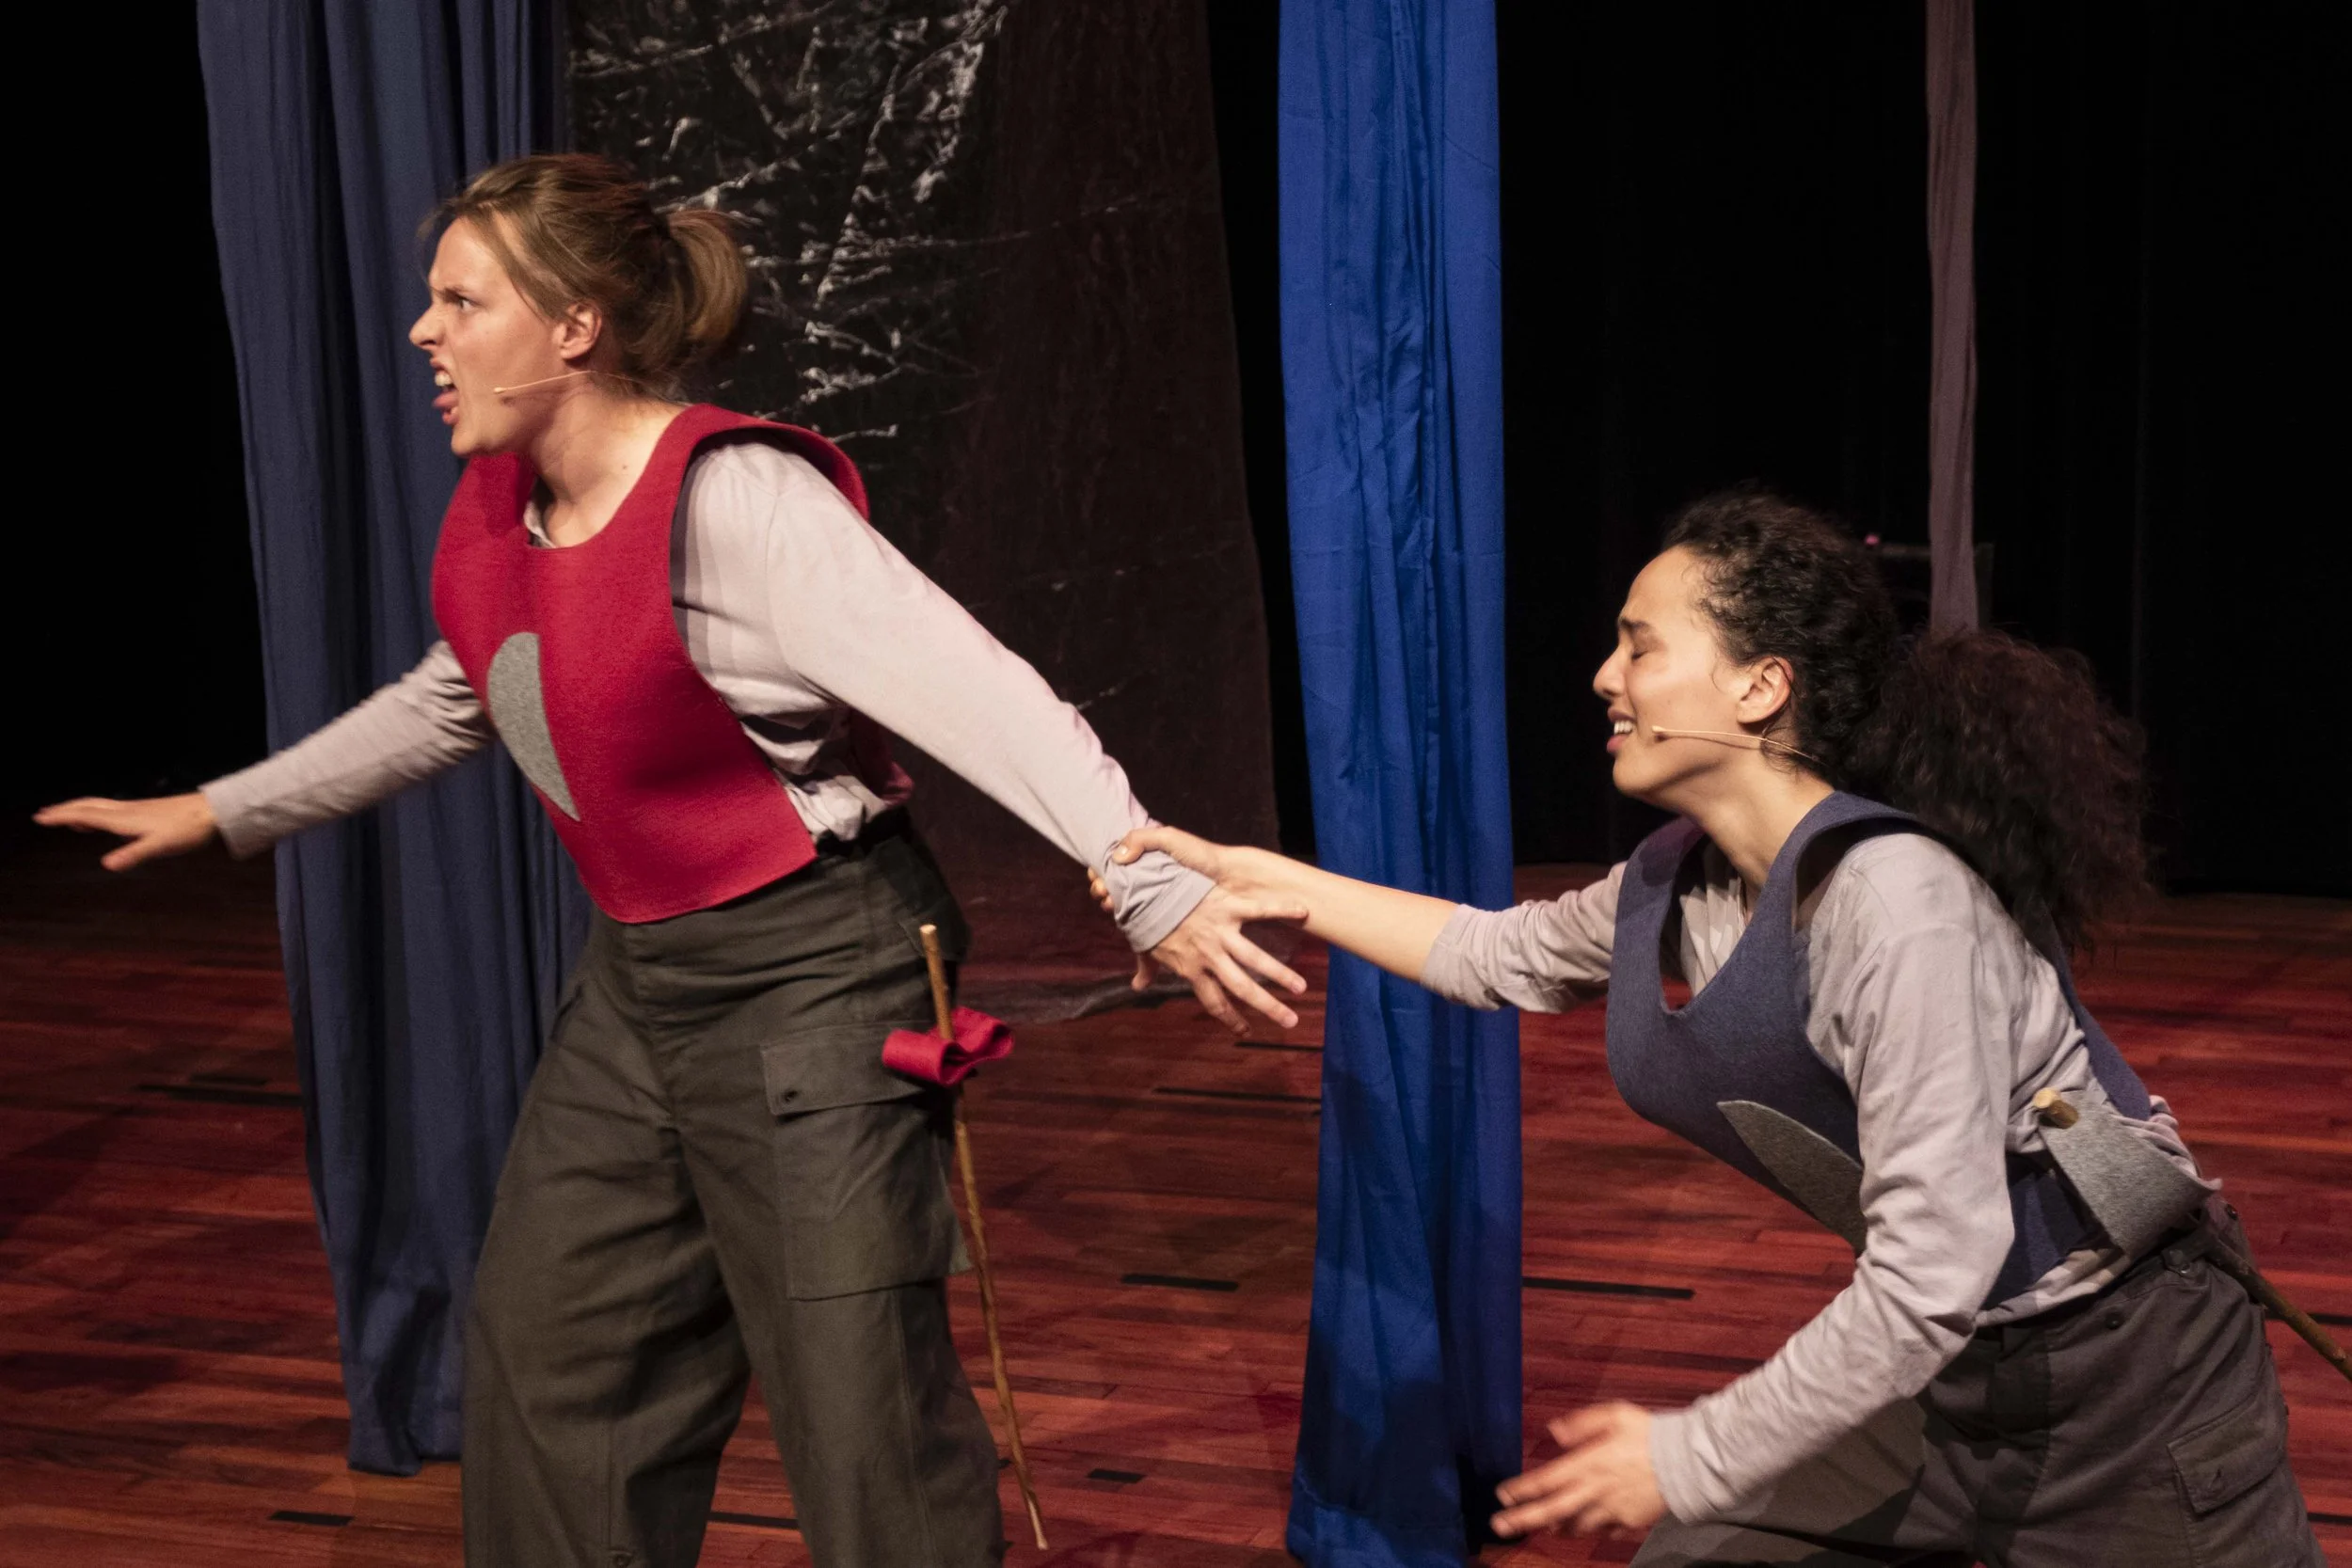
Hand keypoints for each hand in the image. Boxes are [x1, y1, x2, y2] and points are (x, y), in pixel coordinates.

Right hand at [35, 793, 219, 870]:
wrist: (213, 811)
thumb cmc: (188, 829)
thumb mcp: (160, 846)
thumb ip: (134, 854)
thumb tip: (107, 864)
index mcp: (124, 819)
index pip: (85, 815)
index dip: (62, 816)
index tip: (40, 818)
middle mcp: (127, 811)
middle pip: (88, 806)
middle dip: (65, 810)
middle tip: (44, 814)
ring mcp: (137, 809)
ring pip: (101, 806)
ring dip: (80, 810)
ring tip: (67, 817)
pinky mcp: (148, 811)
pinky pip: (114, 810)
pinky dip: (100, 813)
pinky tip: (107, 822)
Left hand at [1093, 826, 1307, 1033]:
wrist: (1142, 890)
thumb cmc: (1143, 919)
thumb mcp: (1144, 949)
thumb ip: (1146, 969)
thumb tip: (1138, 985)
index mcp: (1191, 969)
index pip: (1214, 1002)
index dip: (1231, 1020)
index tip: (1246, 1032)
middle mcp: (1209, 956)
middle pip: (1242, 988)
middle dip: (1267, 1006)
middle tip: (1290, 1021)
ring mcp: (1220, 932)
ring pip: (1255, 959)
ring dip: (1280, 974)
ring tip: (1301, 988)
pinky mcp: (1226, 906)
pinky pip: (1259, 910)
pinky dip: (1281, 909)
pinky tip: (1303, 912)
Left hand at [1491, 1403, 1666, 1538]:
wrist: (1688, 1462)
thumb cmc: (1649, 1433)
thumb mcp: (1614, 1414)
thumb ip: (1582, 1423)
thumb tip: (1554, 1431)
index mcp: (1589, 1463)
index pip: (1546, 1480)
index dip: (1521, 1489)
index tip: (1501, 1494)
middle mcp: (1595, 1491)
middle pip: (1551, 1511)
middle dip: (1522, 1519)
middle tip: (1498, 1526)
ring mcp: (1612, 1511)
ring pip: (1574, 1526)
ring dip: (1554, 1526)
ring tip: (1540, 1526)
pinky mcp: (1629, 1523)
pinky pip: (1602, 1531)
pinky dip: (1587, 1529)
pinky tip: (1579, 1526)